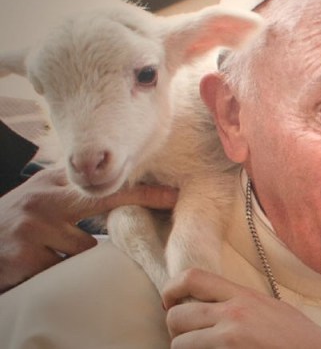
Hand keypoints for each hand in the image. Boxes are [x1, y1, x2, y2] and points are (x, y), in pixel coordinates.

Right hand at [0, 167, 177, 292]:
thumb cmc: (17, 223)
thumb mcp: (42, 199)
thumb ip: (74, 192)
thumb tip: (121, 191)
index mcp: (51, 183)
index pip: (101, 183)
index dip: (138, 188)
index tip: (171, 192)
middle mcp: (44, 198)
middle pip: (102, 200)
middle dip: (138, 200)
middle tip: (171, 200)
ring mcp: (34, 225)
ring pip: (84, 247)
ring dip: (75, 254)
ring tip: (48, 249)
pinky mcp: (25, 253)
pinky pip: (62, 268)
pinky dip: (55, 269)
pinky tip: (35, 262)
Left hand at [162, 268, 320, 348]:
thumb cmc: (297, 336)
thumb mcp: (268, 306)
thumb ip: (238, 302)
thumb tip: (209, 303)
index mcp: (242, 295)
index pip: (192, 278)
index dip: (172, 289)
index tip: (170, 302)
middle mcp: (232, 313)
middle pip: (177, 315)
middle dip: (174, 328)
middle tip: (183, 335)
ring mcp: (229, 339)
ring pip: (179, 343)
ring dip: (183, 348)